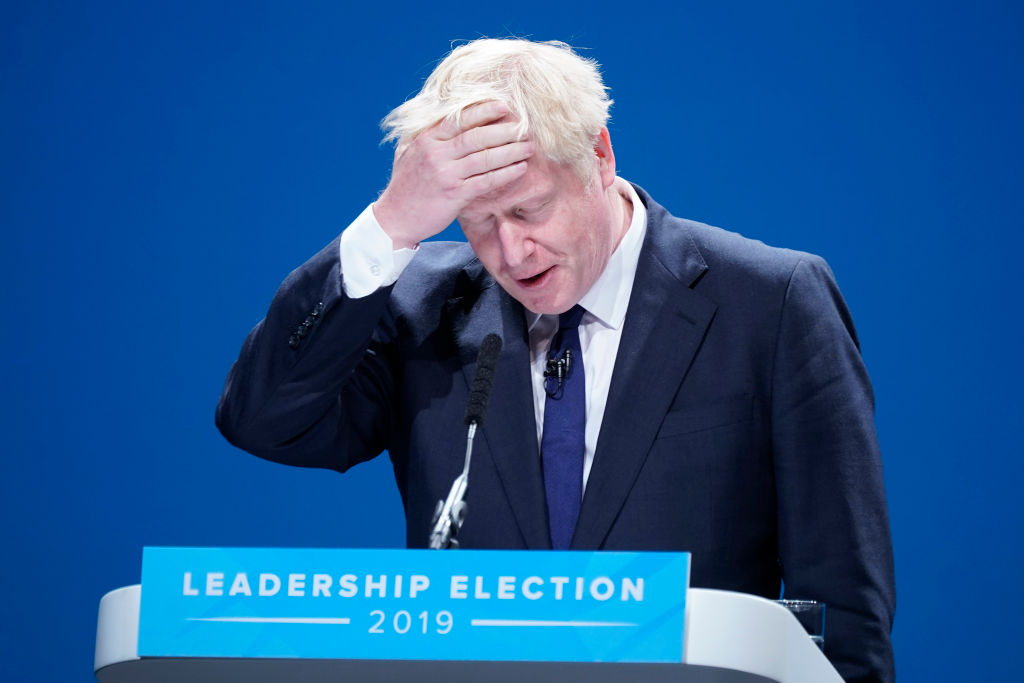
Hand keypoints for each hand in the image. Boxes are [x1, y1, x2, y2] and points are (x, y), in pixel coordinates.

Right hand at [374, 101, 533, 248]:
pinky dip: (505, 174)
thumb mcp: (411, 153)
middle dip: (504, 131)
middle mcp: (436, 154)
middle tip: (524, 128)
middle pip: (477, 136)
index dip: (484, 111)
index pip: (459, 119)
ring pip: (485, 158)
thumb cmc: (406, 186)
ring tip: (529, 147)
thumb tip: (450, 119)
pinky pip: (486, 181)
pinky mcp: (454, 195)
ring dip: (511, 151)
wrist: (394, 218)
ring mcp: (446, 174)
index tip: (503, 106)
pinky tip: (519, 168)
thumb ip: (430, 137)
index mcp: (427, 139)